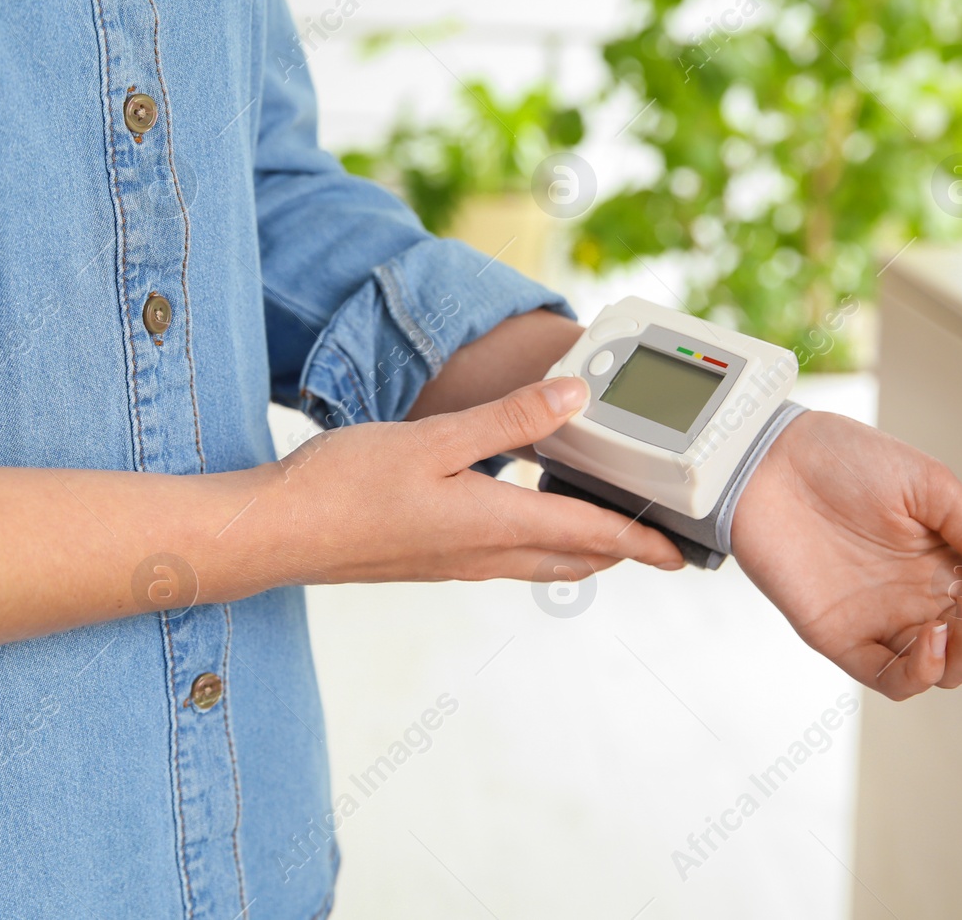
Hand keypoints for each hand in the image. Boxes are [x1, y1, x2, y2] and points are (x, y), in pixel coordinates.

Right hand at [263, 376, 683, 584]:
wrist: (277, 533)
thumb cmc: (346, 487)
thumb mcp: (435, 440)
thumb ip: (509, 420)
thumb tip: (576, 399)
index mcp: (494, 525)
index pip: (590, 536)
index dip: (642, 543)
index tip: (684, 552)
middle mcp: (481, 553)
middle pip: (571, 558)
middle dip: (619, 550)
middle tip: (655, 536)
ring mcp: (453, 562)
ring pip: (537, 561)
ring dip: (577, 547)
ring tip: (600, 523)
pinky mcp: (427, 558)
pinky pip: (502, 556)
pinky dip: (533, 541)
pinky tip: (518, 514)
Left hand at [730, 411, 961, 699]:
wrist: (769, 459)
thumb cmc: (842, 460)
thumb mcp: (932, 486)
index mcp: (949, 561)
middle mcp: (920, 597)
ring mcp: (882, 620)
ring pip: (949, 669)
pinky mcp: (840, 636)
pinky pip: (892, 679)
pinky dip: (922, 672)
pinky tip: (932, 639)